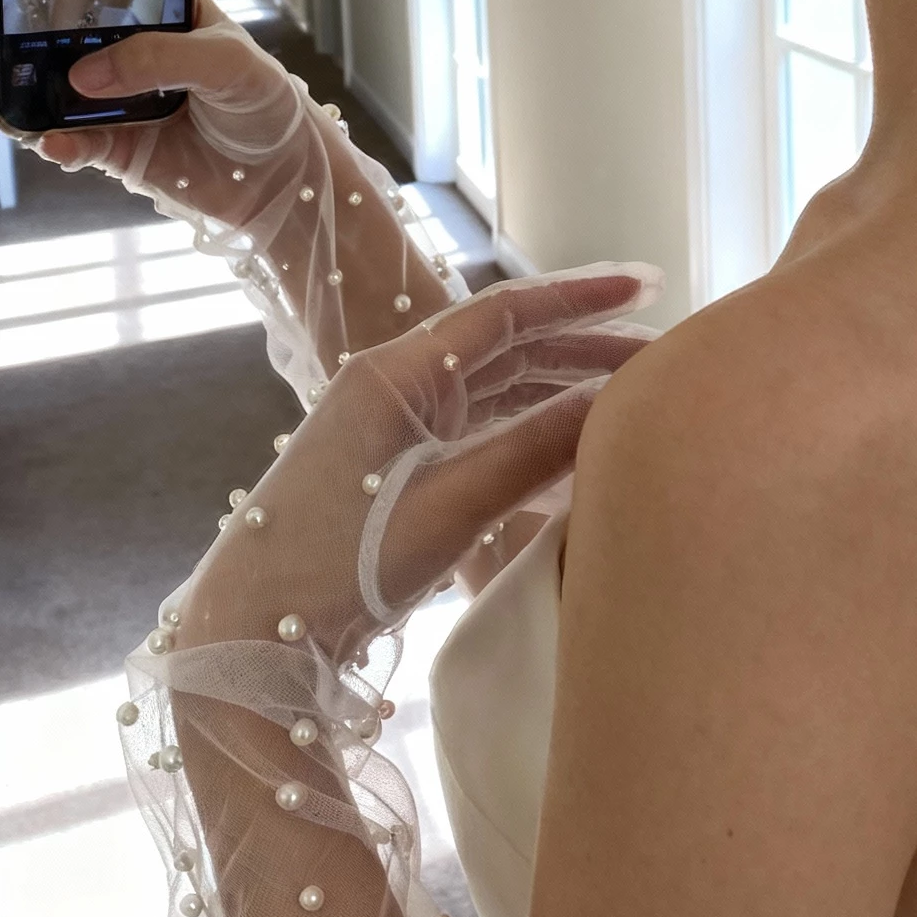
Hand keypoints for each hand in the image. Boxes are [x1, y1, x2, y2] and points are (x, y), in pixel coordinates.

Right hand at [36, 0, 307, 231]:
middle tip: (24, 52)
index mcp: (171, 16)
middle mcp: (141, 56)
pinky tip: (55, 143)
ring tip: (28, 101)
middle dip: (50, 48)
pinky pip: (81, 144)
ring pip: (73, 95)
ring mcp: (128, 103)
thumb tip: (87, 74)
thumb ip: (160, 58)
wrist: (284, 175)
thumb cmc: (267, 102)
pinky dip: (63, 145)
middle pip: (83, 44)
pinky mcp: (123, 148)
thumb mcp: (226, 62)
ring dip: (48, 98)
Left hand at [178, 264, 662, 667]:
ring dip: (562, 391)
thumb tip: (616, 402)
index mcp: (394, 372)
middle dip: (585, 348)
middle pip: (506, 349)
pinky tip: (578, 453)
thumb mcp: (453, 502)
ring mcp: (392, 429)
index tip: (650, 285)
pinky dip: (531, 435)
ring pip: (496, 392)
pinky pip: (478, 433)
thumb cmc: (343, 561)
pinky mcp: (394, 470)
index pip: (504, 312)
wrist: (255, 630)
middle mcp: (392, 386)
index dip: (581, 296)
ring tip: (633, 402)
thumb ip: (537, 448)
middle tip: (661, 358)